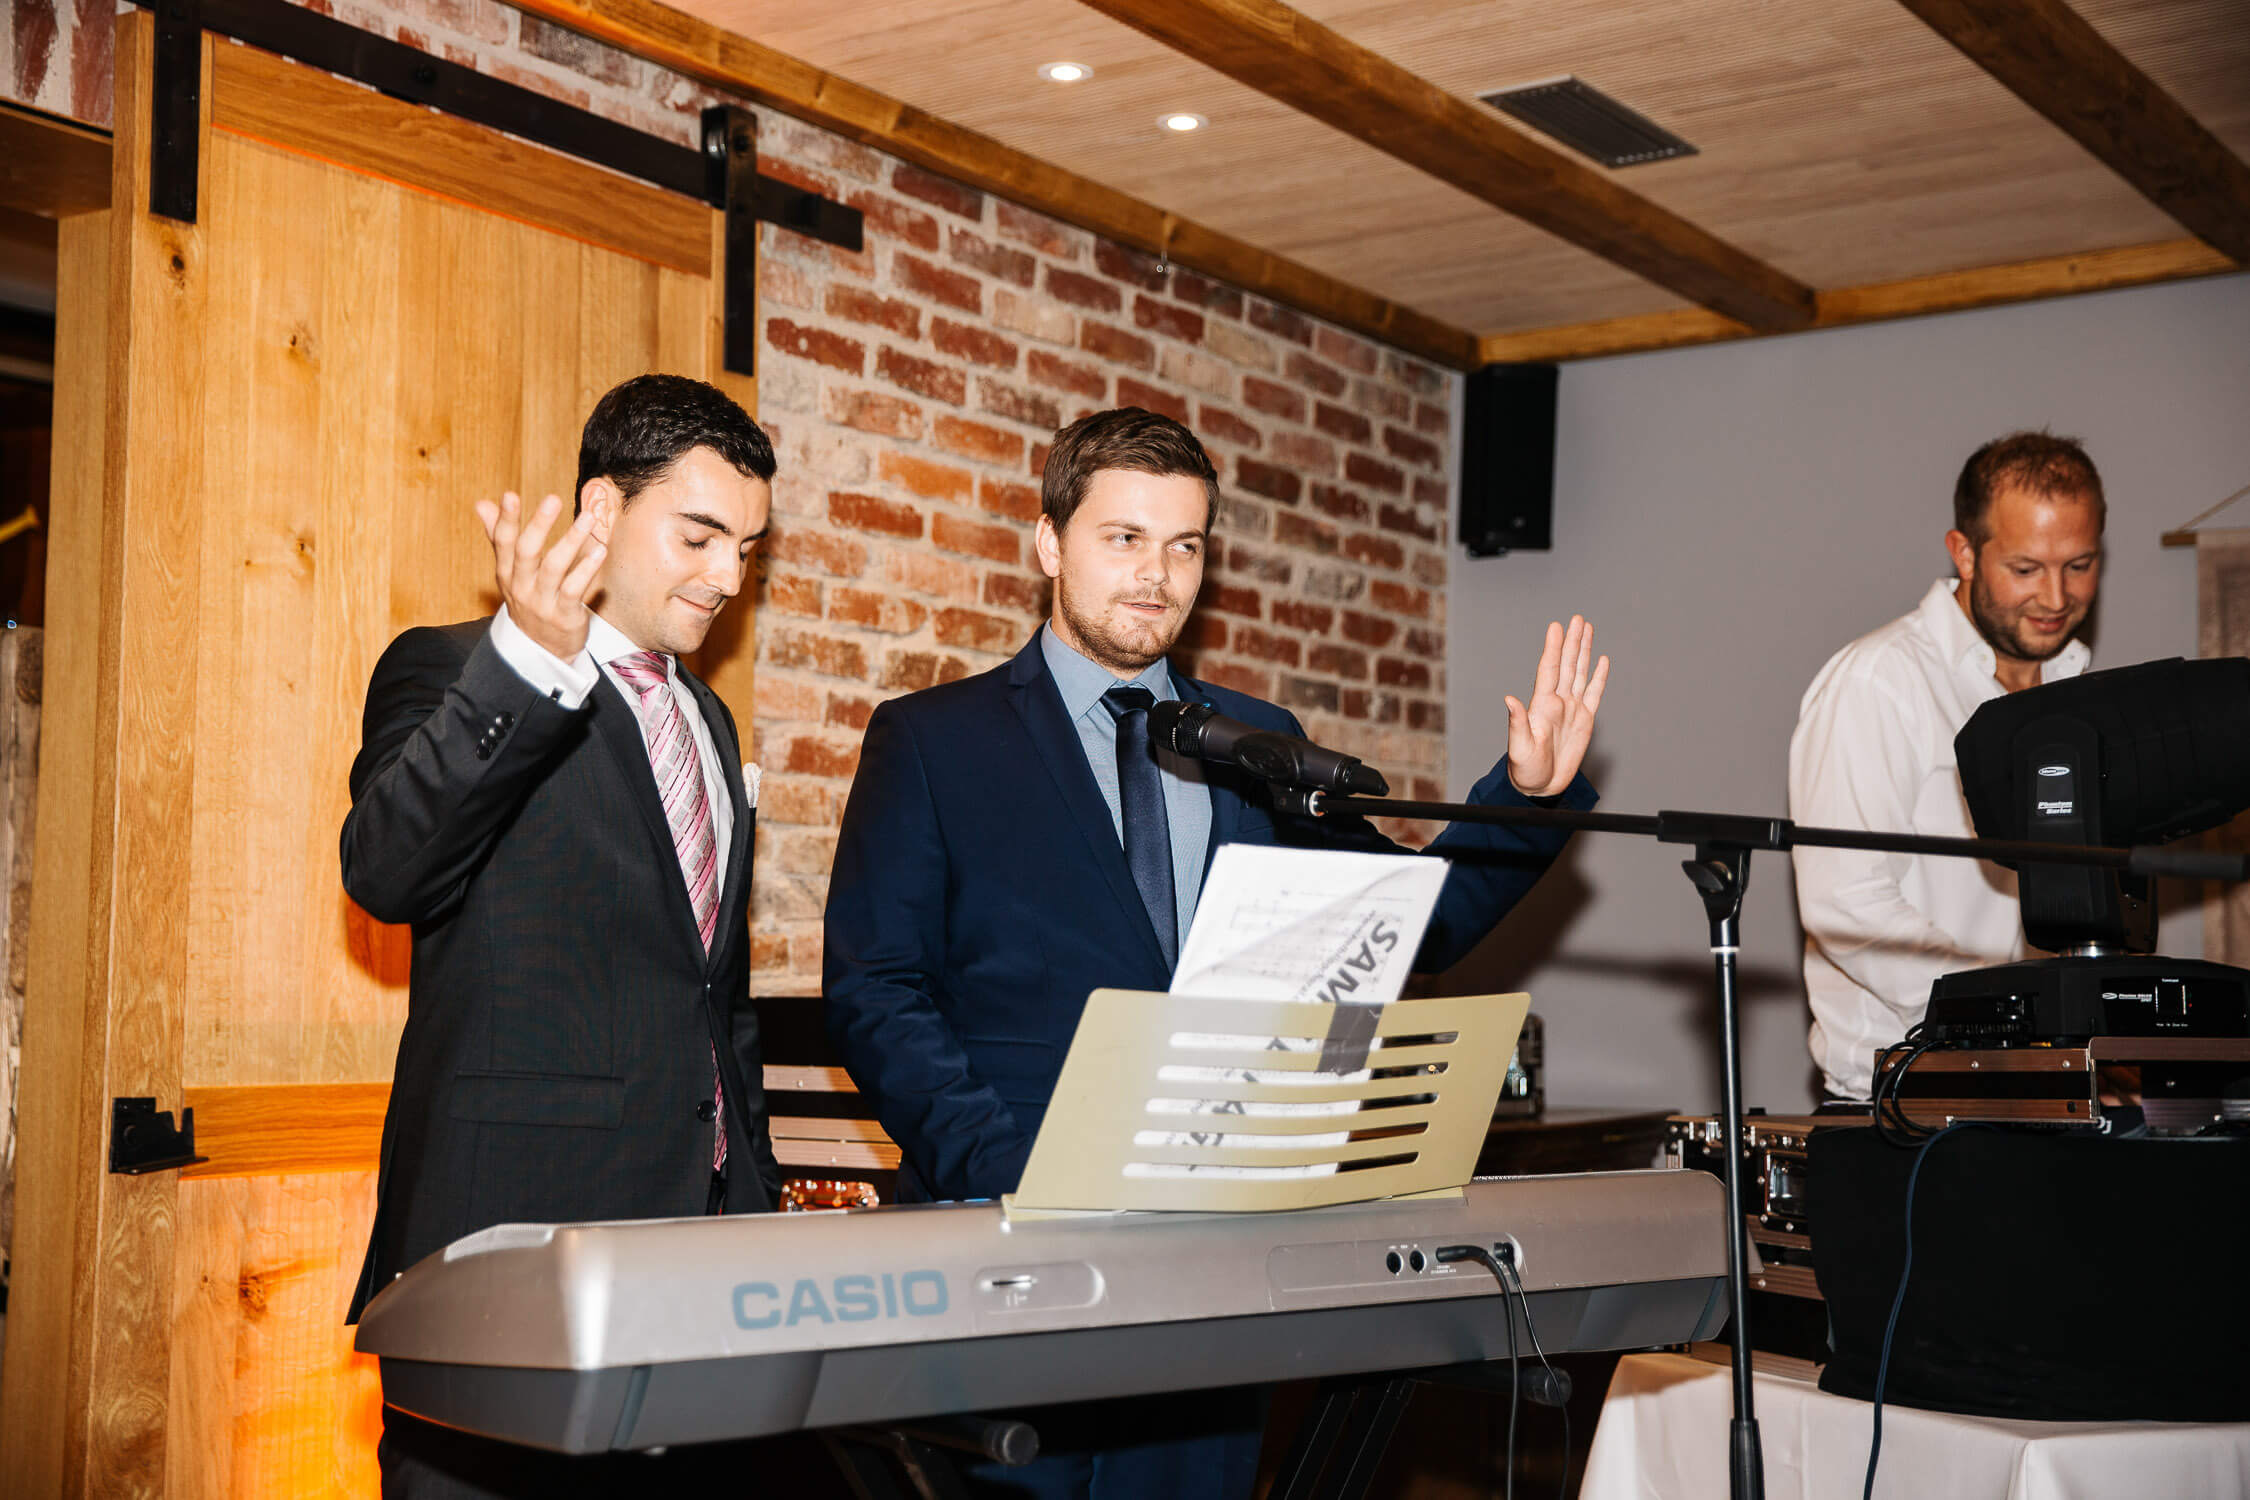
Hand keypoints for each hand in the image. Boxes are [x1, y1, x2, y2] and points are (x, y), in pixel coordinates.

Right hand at [475, 492, 604, 662]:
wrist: (540, 651)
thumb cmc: (528, 601)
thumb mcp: (510, 573)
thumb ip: (499, 537)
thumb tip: (482, 504)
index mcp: (507, 573)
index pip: (502, 542)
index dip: (505, 519)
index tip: (509, 495)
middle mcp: (520, 586)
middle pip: (526, 552)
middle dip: (539, 524)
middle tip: (553, 499)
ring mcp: (542, 602)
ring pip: (553, 568)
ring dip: (571, 540)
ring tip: (587, 518)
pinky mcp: (564, 616)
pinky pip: (574, 590)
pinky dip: (587, 569)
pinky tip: (600, 550)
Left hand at [1505, 615, 1609, 797]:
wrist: (1540, 786)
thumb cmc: (1525, 769)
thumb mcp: (1519, 747)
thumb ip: (1516, 723)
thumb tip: (1510, 699)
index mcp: (1541, 705)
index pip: (1549, 670)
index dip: (1553, 648)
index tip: (1556, 627)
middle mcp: (1557, 702)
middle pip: (1566, 665)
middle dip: (1572, 641)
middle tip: (1577, 619)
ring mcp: (1571, 709)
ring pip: (1579, 673)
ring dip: (1584, 651)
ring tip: (1587, 629)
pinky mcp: (1584, 721)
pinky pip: (1594, 694)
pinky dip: (1598, 677)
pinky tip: (1601, 660)